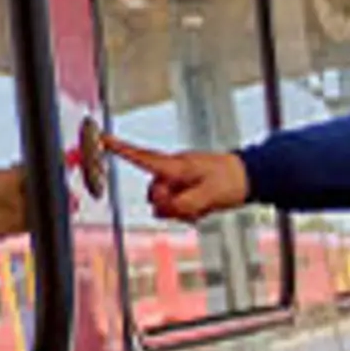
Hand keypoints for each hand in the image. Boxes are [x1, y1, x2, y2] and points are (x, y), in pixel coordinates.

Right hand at [107, 136, 251, 221]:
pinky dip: (186, 212)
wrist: (249, 176)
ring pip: (163, 205)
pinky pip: (174, 207)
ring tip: (204, 205)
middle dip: (170, 206)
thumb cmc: (230, 181)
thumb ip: (182, 205)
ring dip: (181, 211)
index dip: (120, 149)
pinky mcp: (182, 189)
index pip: (142, 157)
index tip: (100, 138)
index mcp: (176, 166)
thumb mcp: (209, 196)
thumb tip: (160, 210)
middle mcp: (172, 171)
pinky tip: (203, 208)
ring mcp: (177, 180)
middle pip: (153, 196)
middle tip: (197, 205)